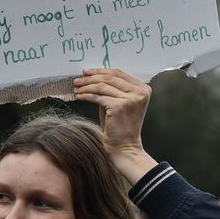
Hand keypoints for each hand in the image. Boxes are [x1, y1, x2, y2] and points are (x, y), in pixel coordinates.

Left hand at [73, 68, 156, 183]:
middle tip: (77, 79)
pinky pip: (98, 97)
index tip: (87, 72)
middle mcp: (140, 92)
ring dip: (86, 86)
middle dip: (91, 77)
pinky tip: (79, 96)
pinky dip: (86, 95)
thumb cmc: (120, 127)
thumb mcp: (119, 103)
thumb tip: (92, 76)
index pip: (118, 73)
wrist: (124, 147)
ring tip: (76, 88)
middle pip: (110, 77)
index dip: (100, 70)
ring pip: (102, 86)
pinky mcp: (119, 106)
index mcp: (143, 88)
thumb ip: (112, 89)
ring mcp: (130, 99)